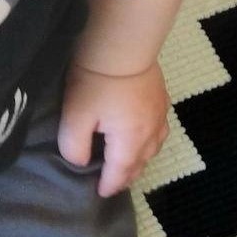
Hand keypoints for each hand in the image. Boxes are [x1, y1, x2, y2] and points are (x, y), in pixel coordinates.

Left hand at [58, 61, 170, 197]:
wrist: (122, 43)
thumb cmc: (96, 81)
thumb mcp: (75, 116)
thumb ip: (74, 146)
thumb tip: (81, 161)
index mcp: (130, 140)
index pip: (120, 172)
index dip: (110, 185)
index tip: (101, 193)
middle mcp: (151, 131)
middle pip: (140, 162)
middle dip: (126, 175)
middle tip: (113, 182)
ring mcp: (160, 113)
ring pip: (154, 147)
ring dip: (140, 159)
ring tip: (127, 162)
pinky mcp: (161, 97)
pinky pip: (160, 129)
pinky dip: (150, 139)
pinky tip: (142, 133)